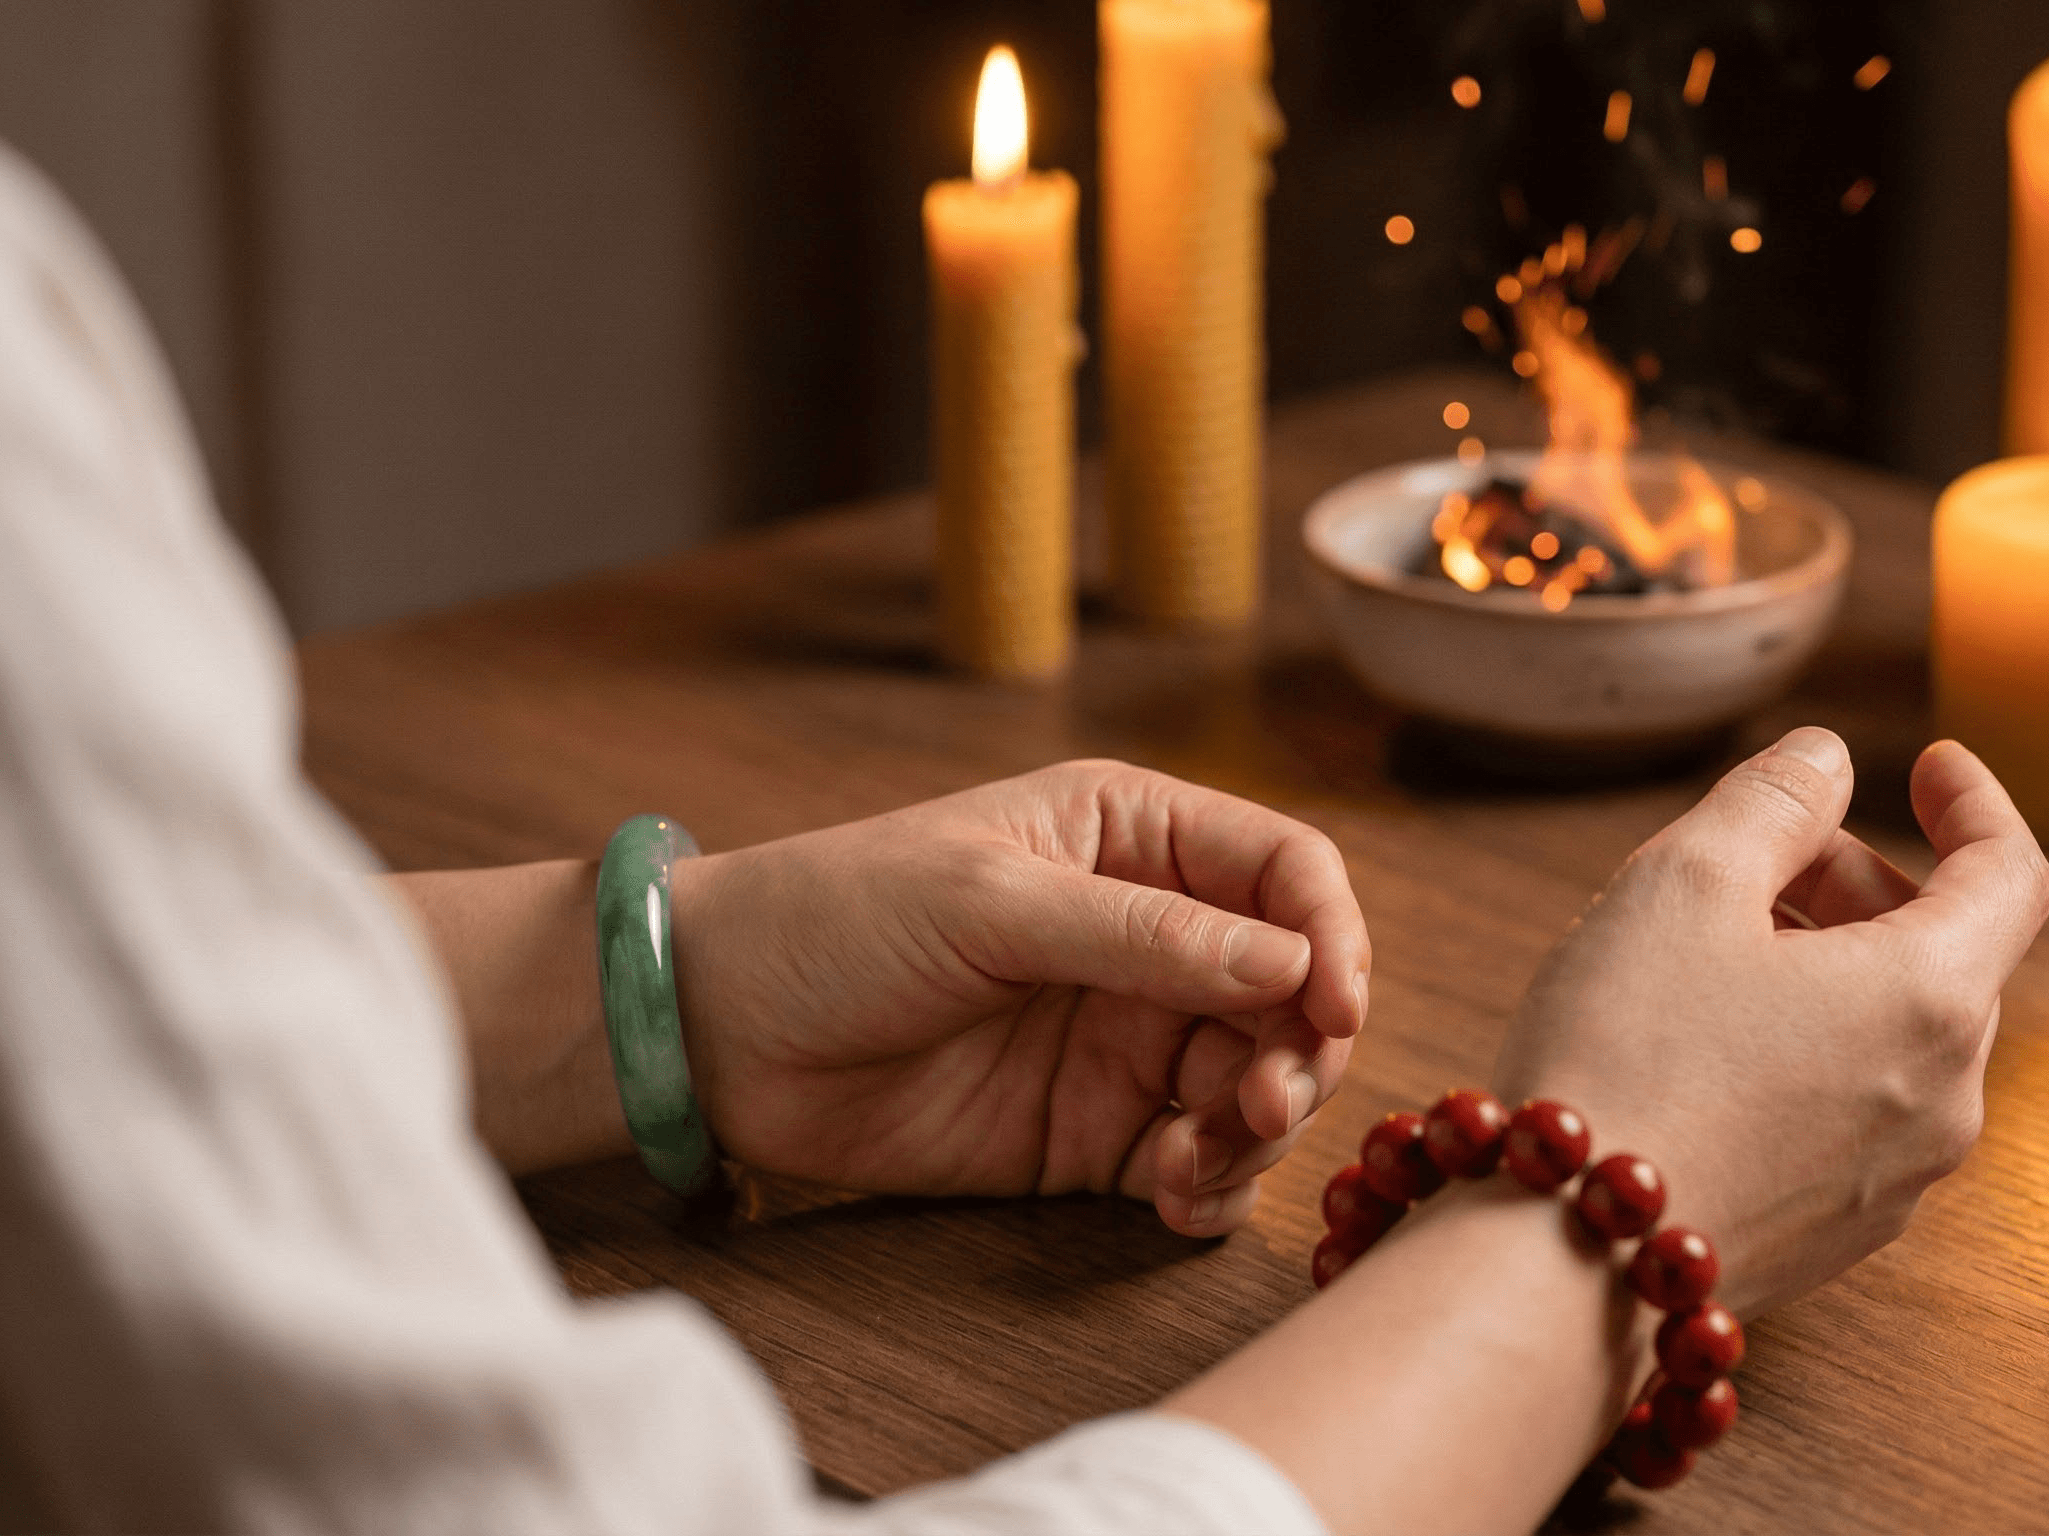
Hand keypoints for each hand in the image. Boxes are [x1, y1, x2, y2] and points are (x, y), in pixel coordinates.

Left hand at [668, 760, 1370, 1236]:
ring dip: (1263, 1129)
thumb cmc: (838, 918)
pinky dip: (1215, 1187)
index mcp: (1133, 837)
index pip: (1287, 873)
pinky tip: (1178, 1196)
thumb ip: (1144, 936)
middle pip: (1295, 992)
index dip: (1331, 937)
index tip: (1332, 1009)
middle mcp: (1152, 934)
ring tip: (1198, 1159)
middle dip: (1303, 1051)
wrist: (716, 1032)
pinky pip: (1200, 1161)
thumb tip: (1291, 968)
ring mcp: (1128, 1037)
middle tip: (1263, 1106)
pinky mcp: (1095, 1133)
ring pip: (1261, 1083)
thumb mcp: (991, 901)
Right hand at [1490, 729, 2048, 1315]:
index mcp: (1931, 998)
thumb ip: (1773, 800)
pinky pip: (1853, 1113)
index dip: (1974, 803)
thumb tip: (1829, 761)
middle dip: (1861, 885)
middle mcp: (1944, 1100)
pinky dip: (1810, 1053)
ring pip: (1895, 1037)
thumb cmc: (1625, 1059)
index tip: (1930, 763)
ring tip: (1708, 953)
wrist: (1565, 1261)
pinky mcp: (1839, 1235)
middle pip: (1943, 955)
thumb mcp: (1686, 881)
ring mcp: (1898, 1181)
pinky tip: (1703, 1049)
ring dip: (1829, 969)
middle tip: (1757, 859)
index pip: (2011, 875)